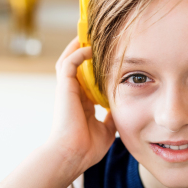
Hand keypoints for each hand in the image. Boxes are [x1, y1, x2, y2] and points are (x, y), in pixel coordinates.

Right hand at [49, 36, 116, 171]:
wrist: (73, 155)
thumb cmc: (87, 148)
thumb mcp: (107, 129)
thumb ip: (113, 116)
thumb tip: (123, 109)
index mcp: (83, 103)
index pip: (89, 78)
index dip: (98, 66)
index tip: (111, 57)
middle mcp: (74, 93)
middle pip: (77, 64)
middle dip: (86, 50)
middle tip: (99, 37)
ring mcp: (67, 89)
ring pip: (69, 59)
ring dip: (79, 45)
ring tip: (91, 32)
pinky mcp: (64, 87)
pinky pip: (70, 62)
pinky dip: (79, 52)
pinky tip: (91, 46)